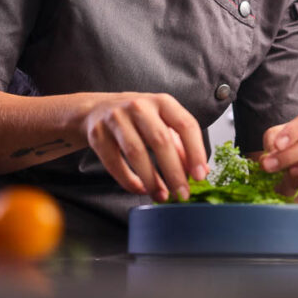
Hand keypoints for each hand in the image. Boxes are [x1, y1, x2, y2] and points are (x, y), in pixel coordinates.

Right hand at [84, 93, 208, 201]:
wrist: (96, 110)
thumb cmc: (137, 118)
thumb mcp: (162, 123)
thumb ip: (181, 145)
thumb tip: (200, 171)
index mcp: (162, 102)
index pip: (185, 124)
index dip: (195, 151)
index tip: (200, 175)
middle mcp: (139, 106)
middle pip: (160, 140)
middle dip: (174, 172)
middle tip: (182, 194)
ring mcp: (116, 118)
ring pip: (136, 153)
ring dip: (151, 179)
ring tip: (162, 196)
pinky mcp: (97, 134)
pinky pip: (115, 163)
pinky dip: (129, 181)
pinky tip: (141, 189)